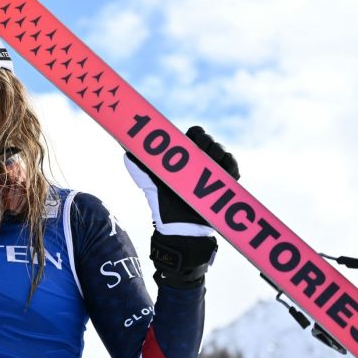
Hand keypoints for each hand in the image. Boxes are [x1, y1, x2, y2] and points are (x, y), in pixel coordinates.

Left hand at [124, 126, 239, 235]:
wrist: (177, 224)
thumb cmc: (161, 200)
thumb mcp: (148, 178)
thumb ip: (138, 162)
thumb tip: (124, 147)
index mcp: (185, 153)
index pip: (196, 132)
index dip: (195, 132)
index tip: (190, 139)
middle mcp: (201, 158)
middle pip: (209, 139)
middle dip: (205, 141)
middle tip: (198, 150)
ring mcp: (215, 169)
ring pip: (221, 150)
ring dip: (216, 152)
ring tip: (209, 161)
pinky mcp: (226, 181)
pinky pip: (233, 166)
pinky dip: (230, 164)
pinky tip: (223, 168)